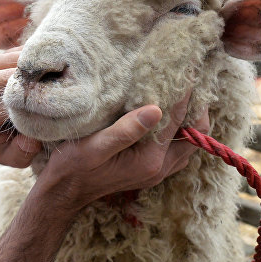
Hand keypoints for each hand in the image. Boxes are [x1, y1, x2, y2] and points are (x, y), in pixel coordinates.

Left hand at [0, 48, 41, 167]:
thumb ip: (21, 152)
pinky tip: (44, 57)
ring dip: (20, 61)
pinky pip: (4, 54)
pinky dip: (24, 53)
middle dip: (17, 77)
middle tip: (45, 78)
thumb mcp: (14, 158)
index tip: (43, 103)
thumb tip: (31, 139)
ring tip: (46, 65)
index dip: (18, 104)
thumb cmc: (6, 147)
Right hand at [37, 91, 208, 210]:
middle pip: (195, 136)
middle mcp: (160, 168)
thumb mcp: (94, 146)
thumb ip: (125, 130)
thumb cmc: (73, 167)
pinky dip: (179, 131)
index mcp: (150, 160)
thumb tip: (157, 109)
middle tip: (189, 81)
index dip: (184, 94)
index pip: (178, 121)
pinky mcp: (151, 171)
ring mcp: (157, 172)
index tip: (187, 69)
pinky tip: (167, 116)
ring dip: (189, 120)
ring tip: (182, 95)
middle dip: (196, 108)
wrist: (64, 191)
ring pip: (189, 143)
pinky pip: (177, 150)